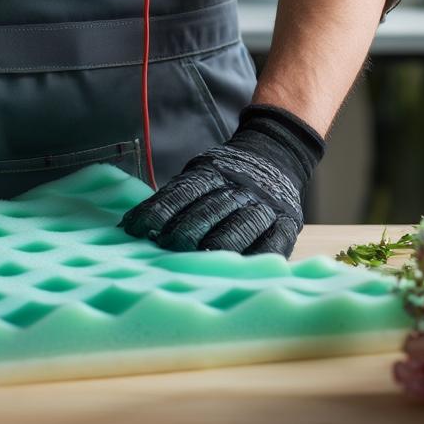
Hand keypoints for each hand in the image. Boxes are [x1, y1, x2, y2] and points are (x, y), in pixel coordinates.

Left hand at [119, 102, 324, 256]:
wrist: (277, 154)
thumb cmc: (228, 174)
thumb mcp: (203, 172)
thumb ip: (180, 196)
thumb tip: (137, 225)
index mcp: (213, 173)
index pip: (183, 191)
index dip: (160, 210)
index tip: (138, 228)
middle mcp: (238, 188)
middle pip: (210, 209)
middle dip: (186, 229)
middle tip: (165, 246)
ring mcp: (264, 206)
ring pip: (240, 226)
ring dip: (218, 244)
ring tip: (198, 259)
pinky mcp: (286, 224)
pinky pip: (272, 243)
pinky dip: (256, 256)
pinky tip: (240, 269)